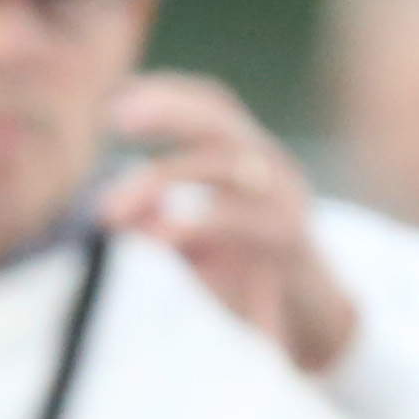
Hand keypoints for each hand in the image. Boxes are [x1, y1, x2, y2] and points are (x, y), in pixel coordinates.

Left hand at [99, 73, 359, 373]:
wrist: (308, 323)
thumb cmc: (249, 276)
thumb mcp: (194, 246)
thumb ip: (157, 222)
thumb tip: (113, 212)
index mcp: (252, 161)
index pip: (214, 108)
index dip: (169, 95)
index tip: (117, 99)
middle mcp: (272, 171)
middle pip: (221, 123)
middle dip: (170, 113)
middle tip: (118, 118)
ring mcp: (286, 202)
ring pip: (227, 166)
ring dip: (162, 179)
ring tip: (110, 210)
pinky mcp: (291, 241)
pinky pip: (245, 222)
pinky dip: (198, 222)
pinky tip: (157, 237)